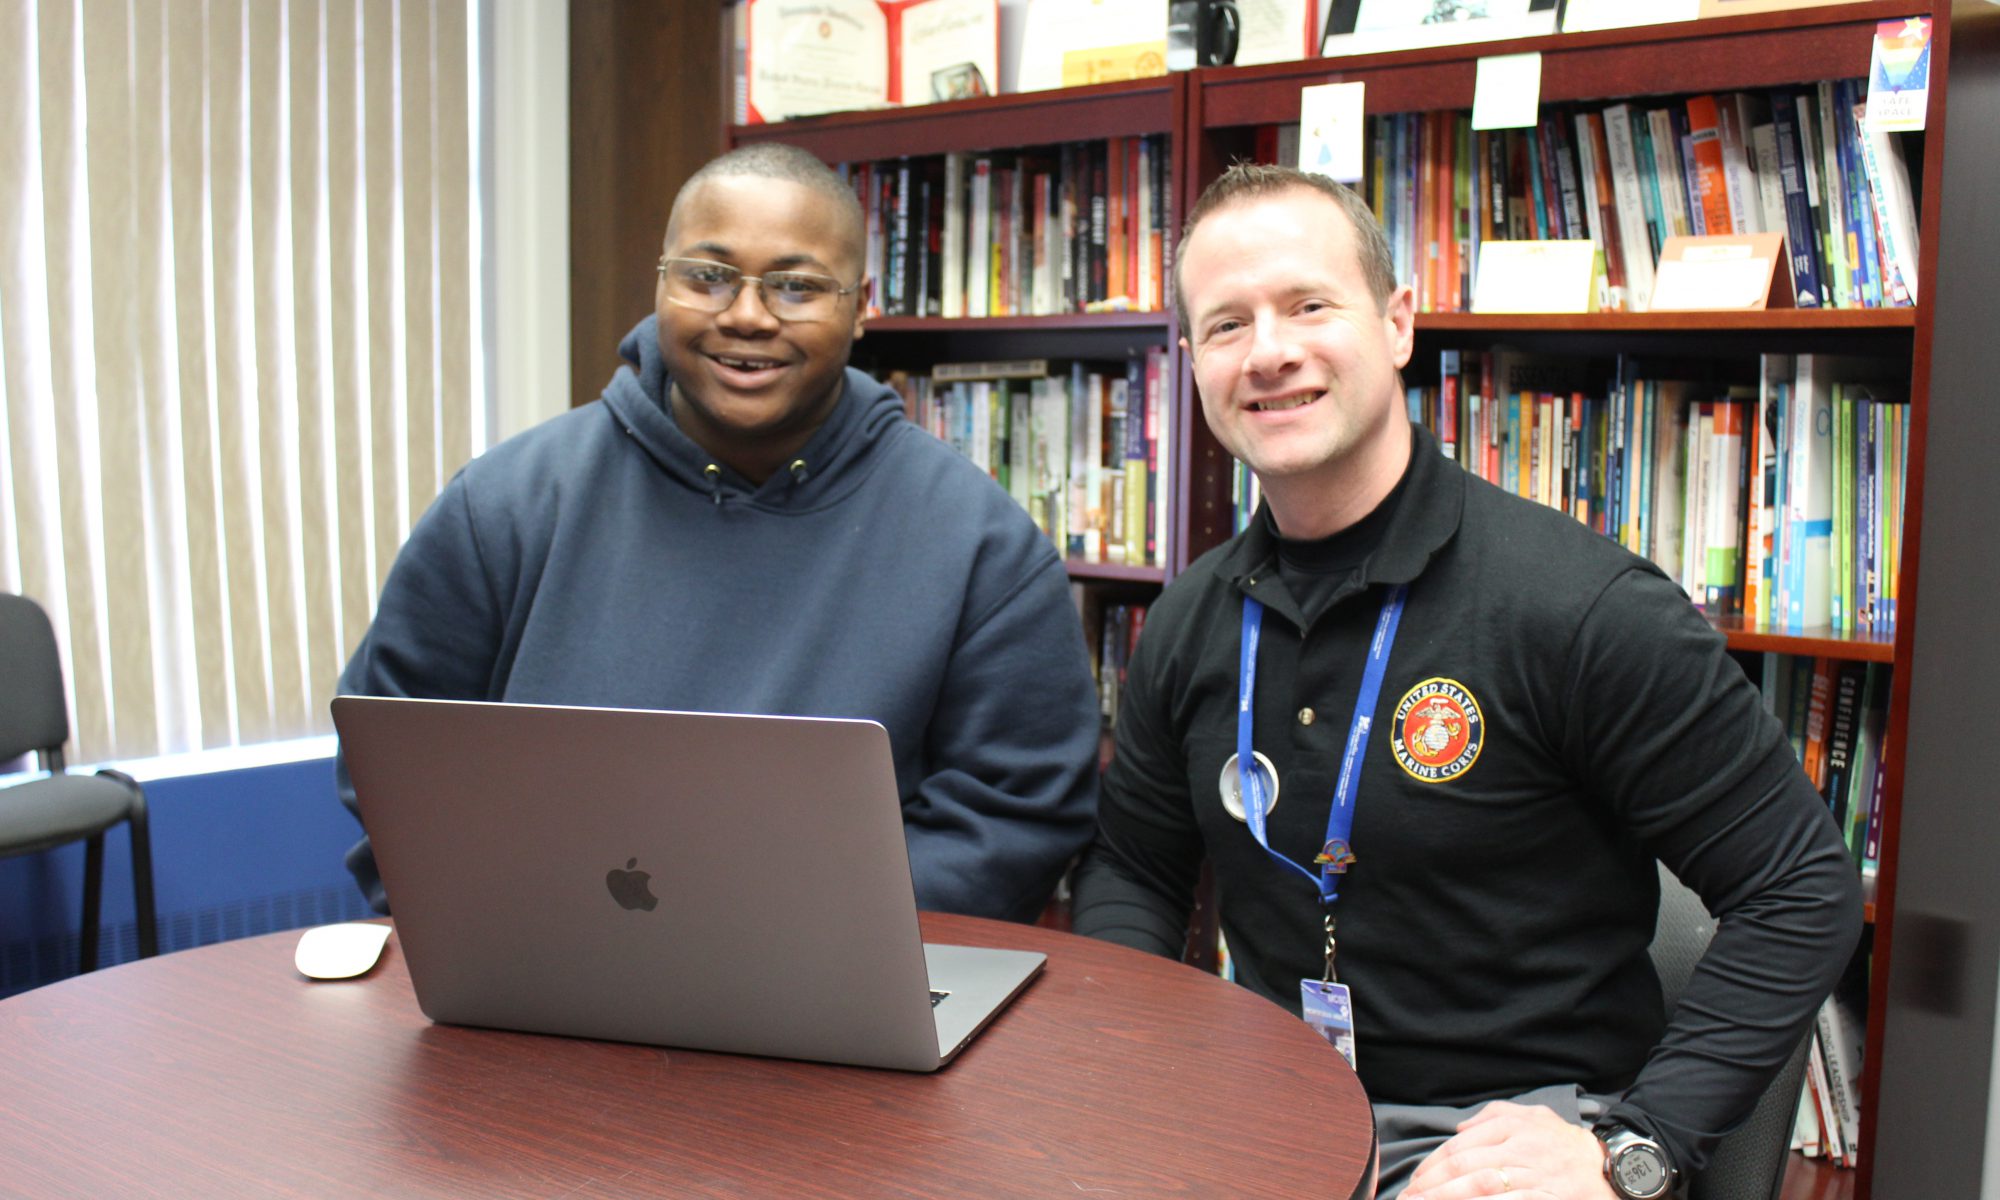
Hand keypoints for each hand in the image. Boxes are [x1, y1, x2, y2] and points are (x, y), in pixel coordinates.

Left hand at [1401, 1101, 1614, 1199]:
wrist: (1617, 1168)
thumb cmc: (1568, 1145)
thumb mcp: (1535, 1117)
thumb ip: (1494, 1116)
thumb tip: (1458, 1129)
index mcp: (1514, 1129)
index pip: (1461, 1147)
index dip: (1432, 1168)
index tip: (1414, 1184)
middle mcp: (1522, 1150)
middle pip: (1466, 1168)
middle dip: (1432, 1187)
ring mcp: (1537, 1178)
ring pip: (1483, 1187)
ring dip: (1449, 1199)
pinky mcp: (1551, 1199)